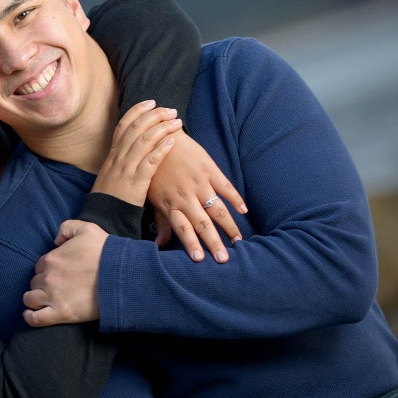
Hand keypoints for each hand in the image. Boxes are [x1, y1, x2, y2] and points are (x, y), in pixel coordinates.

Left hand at [22, 220, 107, 326]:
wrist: (121, 276)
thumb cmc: (105, 252)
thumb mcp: (87, 228)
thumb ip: (67, 228)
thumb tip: (56, 240)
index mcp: (51, 259)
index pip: (39, 266)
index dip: (47, 270)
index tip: (58, 273)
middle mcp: (48, 278)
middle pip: (35, 282)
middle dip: (42, 284)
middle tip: (56, 287)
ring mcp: (52, 297)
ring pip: (30, 299)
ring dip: (34, 299)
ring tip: (43, 301)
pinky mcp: (60, 314)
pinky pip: (35, 319)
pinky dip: (30, 317)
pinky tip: (31, 314)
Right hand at [91, 99, 181, 205]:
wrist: (102, 218)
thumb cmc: (110, 199)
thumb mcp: (111, 175)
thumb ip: (122, 161)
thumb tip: (135, 150)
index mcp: (112, 155)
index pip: (124, 125)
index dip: (138, 111)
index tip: (152, 102)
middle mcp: (118, 158)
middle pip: (136, 128)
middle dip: (155, 115)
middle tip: (170, 110)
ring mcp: (126, 169)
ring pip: (144, 140)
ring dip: (162, 128)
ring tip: (176, 122)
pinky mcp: (136, 182)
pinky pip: (150, 161)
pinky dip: (161, 149)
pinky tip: (172, 142)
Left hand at [148, 132, 247, 262]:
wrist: (159, 137)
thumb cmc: (154, 171)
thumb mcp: (153, 197)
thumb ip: (161, 221)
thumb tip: (159, 245)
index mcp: (171, 204)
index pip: (183, 229)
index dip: (192, 244)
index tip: (200, 260)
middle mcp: (186, 196)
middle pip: (203, 224)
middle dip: (214, 243)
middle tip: (224, 260)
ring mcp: (199, 183)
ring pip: (217, 209)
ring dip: (229, 226)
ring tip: (238, 241)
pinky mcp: (209, 169)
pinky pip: (225, 186)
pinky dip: (235, 198)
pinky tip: (244, 210)